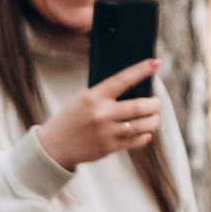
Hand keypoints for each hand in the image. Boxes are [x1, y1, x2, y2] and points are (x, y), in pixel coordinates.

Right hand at [37, 58, 163, 169]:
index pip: (123, 79)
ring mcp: (106, 132)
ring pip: (141, 126)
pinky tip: (146, 133)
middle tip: (156, 103)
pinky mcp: (108, 148)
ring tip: (154, 118)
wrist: (54, 146)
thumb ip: (105, 94)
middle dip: (154, 104)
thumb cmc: (71, 118)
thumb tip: (134, 89)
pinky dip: (144, 137)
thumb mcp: (83, 99)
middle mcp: (101, 114)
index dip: (142, 70)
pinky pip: (134, 141)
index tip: (156, 63)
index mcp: (94, 96)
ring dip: (153, 121)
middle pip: (139, 107)